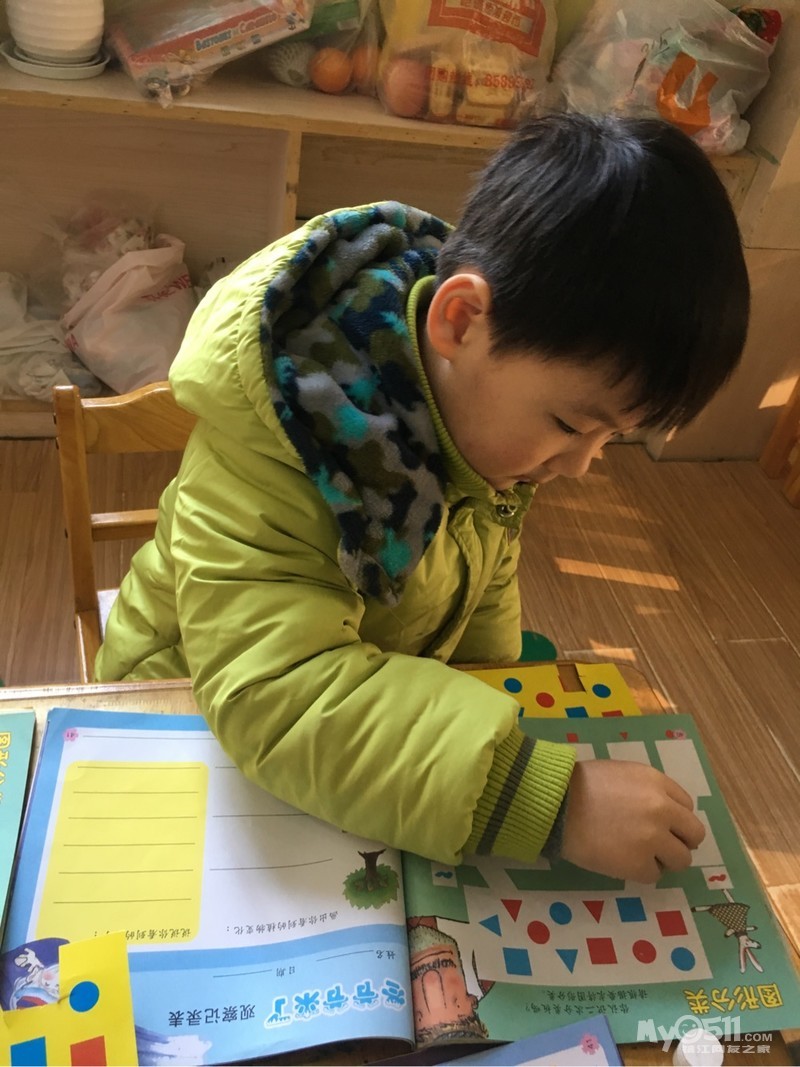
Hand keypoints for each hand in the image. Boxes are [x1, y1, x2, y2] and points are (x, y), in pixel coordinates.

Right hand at [559, 759, 705, 882]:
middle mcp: (663, 809)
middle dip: (679, 841)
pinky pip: (654, 875)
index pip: (687, 807)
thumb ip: (647, 790)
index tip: (661, 824)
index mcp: (657, 783)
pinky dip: (641, 871)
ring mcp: (654, 839)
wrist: (556, 805)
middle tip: (659, 845)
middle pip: (694, 834)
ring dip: (664, 859)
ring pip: (681, 859)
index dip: (675, 818)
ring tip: (639, 855)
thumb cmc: (580, 786)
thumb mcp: (622, 773)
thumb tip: (663, 812)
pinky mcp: (640, 864)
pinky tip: (622, 861)